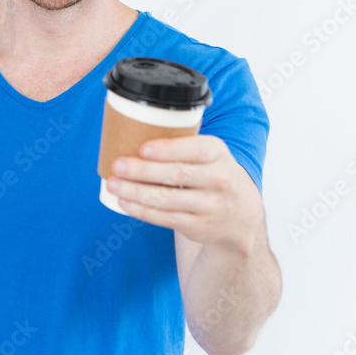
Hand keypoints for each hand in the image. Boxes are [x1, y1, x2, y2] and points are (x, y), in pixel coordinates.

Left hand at [105, 135, 263, 250]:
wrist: (242, 214)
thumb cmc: (214, 173)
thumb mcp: (211, 154)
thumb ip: (183, 144)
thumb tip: (133, 128)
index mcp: (218, 154)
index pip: (195, 150)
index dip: (168, 149)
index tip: (143, 148)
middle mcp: (219, 180)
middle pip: (177, 175)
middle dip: (143, 170)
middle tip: (117, 165)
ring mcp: (210, 206)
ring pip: (167, 199)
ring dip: (136, 192)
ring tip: (113, 183)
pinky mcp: (198, 226)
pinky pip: (166, 218)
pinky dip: (142, 210)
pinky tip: (125, 202)